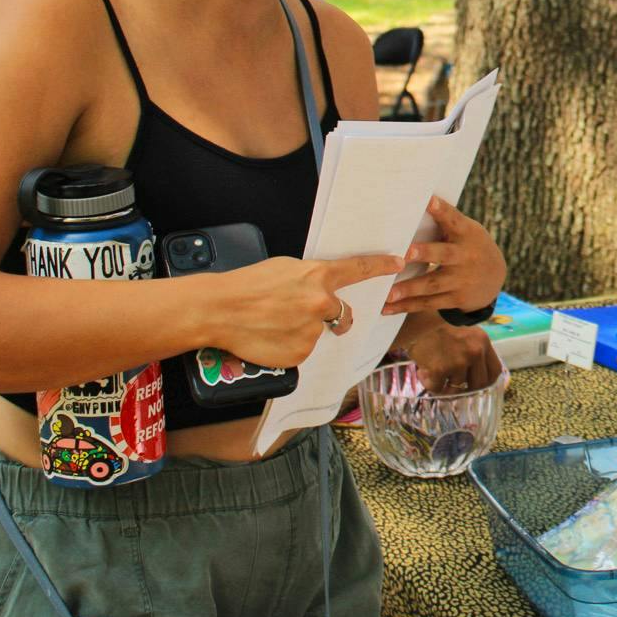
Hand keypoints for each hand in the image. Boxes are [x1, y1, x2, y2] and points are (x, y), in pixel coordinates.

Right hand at [202, 252, 402, 367]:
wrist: (219, 309)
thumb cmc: (246, 285)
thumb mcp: (284, 269)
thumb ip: (310, 279)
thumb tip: (320, 288)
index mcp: (318, 277)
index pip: (358, 270)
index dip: (380, 266)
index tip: (398, 263)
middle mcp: (321, 304)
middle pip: (341, 314)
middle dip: (329, 316)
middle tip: (299, 313)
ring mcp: (312, 331)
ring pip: (317, 333)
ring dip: (301, 331)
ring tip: (272, 324)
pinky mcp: (300, 353)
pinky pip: (302, 351)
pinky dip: (289, 346)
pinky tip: (270, 337)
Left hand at [381, 197, 505, 317]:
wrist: (494, 278)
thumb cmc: (468, 246)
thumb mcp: (466, 231)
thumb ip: (445, 222)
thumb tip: (411, 206)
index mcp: (467, 234)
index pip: (454, 220)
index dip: (442, 211)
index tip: (429, 200)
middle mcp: (466, 257)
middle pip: (444, 254)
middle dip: (425, 253)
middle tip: (405, 254)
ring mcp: (462, 280)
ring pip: (433, 284)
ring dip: (410, 289)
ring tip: (389, 293)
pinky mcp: (456, 298)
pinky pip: (429, 303)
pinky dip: (407, 306)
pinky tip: (388, 308)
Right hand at [402, 320, 504, 394]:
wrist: (415, 319)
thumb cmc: (437, 324)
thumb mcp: (463, 332)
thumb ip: (472, 349)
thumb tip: (474, 373)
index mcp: (482, 342)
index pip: (494, 371)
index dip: (485, 382)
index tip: (475, 385)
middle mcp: (475, 352)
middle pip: (478, 384)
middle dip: (465, 388)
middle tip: (451, 384)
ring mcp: (459, 361)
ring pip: (456, 388)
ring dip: (443, 385)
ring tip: (432, 373)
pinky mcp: (440, 369)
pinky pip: (437, 388)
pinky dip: (429, 383)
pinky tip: (422, 371)